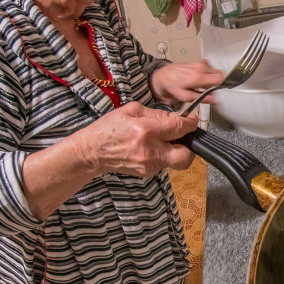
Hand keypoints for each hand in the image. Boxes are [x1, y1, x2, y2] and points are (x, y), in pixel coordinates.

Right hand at [78, 102, 198, 176]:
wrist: (91, 152)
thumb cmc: (108, 129)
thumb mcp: (131, 111)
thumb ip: (157, 114)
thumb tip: (176, 118)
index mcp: (147, 131)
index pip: (180, 128)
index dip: (191, 123)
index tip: (192, 120)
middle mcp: (150, 150)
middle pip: (187, 156)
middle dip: (191, 146)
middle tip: (184, 137)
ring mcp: (149, 165)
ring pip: (177, 162)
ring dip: (175, 150)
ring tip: (162, 141)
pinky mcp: (147, 173)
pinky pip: (165, 164)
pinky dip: (164, 155)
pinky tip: (151, 149)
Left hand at [149, 60, 224, 106]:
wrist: (164, 75)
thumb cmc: (172, 85)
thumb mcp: (186, 97)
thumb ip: (202, 98)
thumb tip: (215, 100)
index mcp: (199, 76)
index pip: (221, 78)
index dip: (224, 86)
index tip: (222, 91)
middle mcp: (201, 67)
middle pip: (221, 75)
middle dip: (218, 84)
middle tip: (211, 91)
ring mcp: (201, 63)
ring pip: (216, 72)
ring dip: (213, 80)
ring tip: (203, 86)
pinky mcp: (201, 62)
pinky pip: (211, 69)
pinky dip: (209, 75)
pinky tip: (201, 80)